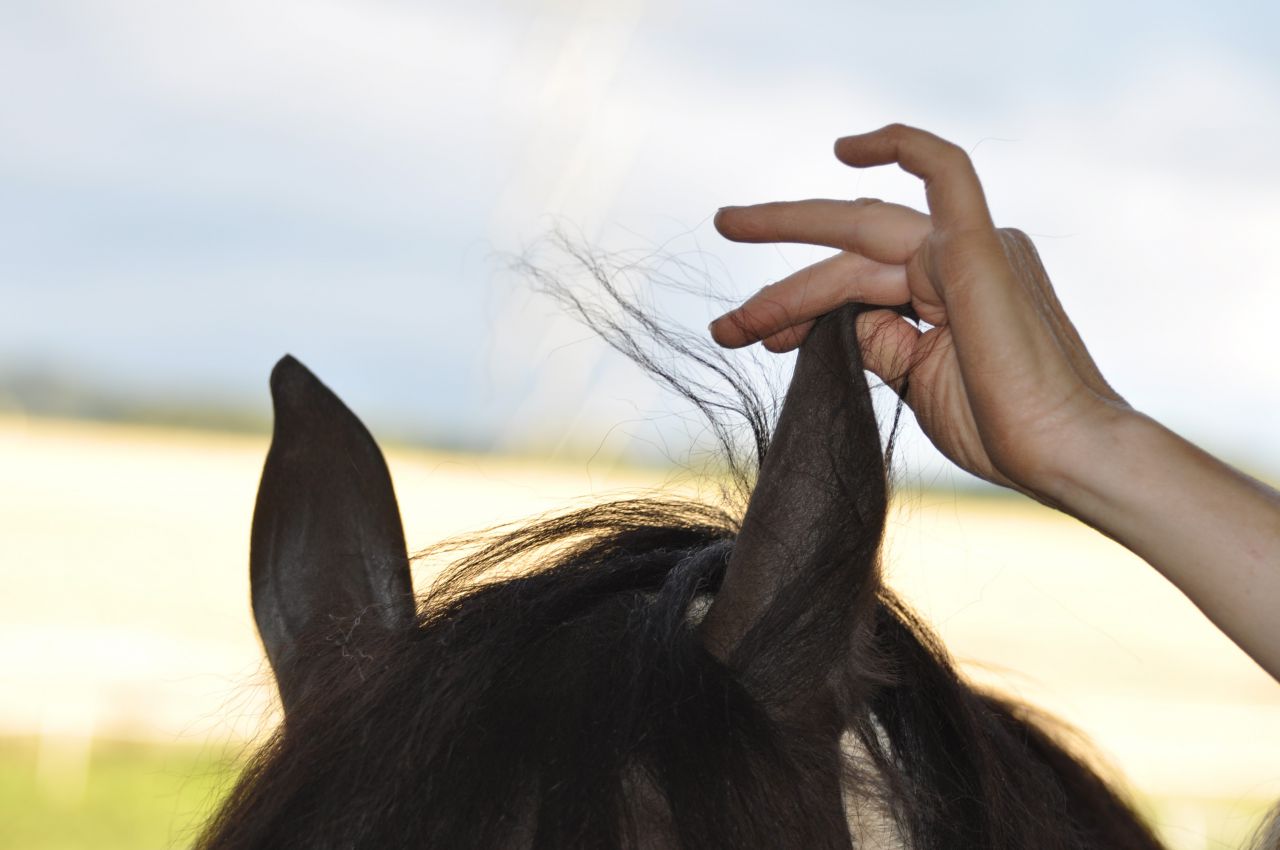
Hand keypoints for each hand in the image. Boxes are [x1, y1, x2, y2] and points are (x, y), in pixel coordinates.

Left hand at [709, 123, 1128, 500]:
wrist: (1061, 454)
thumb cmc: (1000, 430)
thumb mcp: (915, 381)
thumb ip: (878, 341)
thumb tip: (834, 320)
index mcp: (949, 289)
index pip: (852, 285)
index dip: (795, 309)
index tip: (751, 337)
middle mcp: (958, 257)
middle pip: (848, 256)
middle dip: (781, 285)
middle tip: (723, 321)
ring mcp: (969, 247)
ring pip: (860, 237)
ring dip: (790, 271)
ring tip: (732, 283)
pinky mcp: (978, 246)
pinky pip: (944, 170)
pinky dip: (902, 146)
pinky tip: (846, 147)